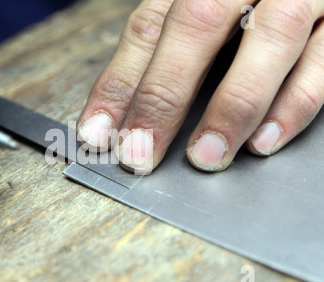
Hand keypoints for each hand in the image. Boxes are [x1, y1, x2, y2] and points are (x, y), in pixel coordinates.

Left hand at [77, 0, 323, 173]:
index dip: (118, 82)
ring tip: (204, 157)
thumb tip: (124, 111)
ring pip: (270, 37)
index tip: (97, 131)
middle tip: (138, 154)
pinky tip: (264, 141)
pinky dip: (294, 103)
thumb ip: (167, 50)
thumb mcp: (199, 12)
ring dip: (232, 106)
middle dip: (163, 96)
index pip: (148, 27)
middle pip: (196, 24)